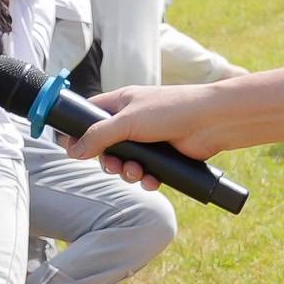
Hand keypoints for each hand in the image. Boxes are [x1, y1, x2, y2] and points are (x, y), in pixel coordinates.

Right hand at [70, 80, 241, 183]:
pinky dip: (147, 179)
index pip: (89, 114)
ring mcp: (148, 140)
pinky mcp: (163, 157)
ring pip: (125, 162)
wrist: (211, 122)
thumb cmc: (171, 110)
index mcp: (122, 103)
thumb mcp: (128, 121)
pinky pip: (146, 173)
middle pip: (105, 145)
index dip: (78, 131)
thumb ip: (99, 135)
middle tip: (113, 166)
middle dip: (108, 160)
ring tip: (137, 173)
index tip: (71, 148)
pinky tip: (153, 181)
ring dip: (128, 173)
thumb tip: (73, 151)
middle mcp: (133, 121)